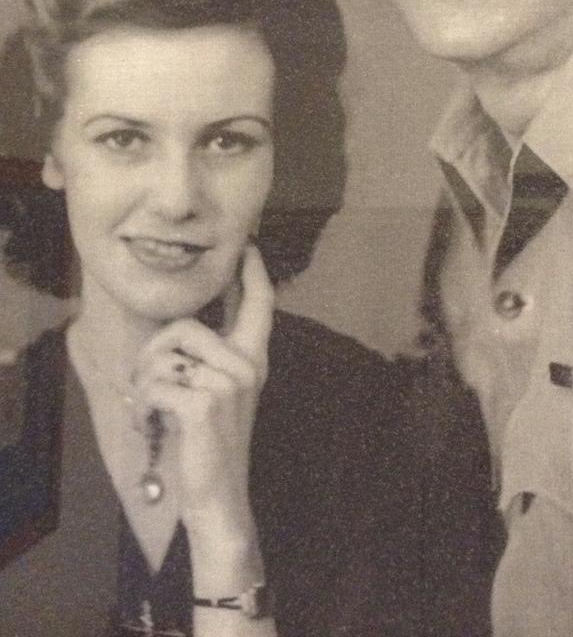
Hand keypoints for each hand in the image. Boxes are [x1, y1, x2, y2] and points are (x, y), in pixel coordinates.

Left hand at [134, 246, 273, 548]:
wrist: (217, 495)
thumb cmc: (209, 442)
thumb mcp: (220, 392)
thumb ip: (214, 356)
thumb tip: (190, 323)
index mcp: (253, 358)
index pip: (260, 304)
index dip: (254, 272)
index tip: (250, 246)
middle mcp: (246, 365)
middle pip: (185, 325)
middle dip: (154, 351)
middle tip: (150, 382)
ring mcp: (228, 383)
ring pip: (164, 355)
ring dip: (145, 384)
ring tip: (153, 409)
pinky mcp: (204, 403)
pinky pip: (155, 384)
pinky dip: (142, 406)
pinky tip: (150, 424)